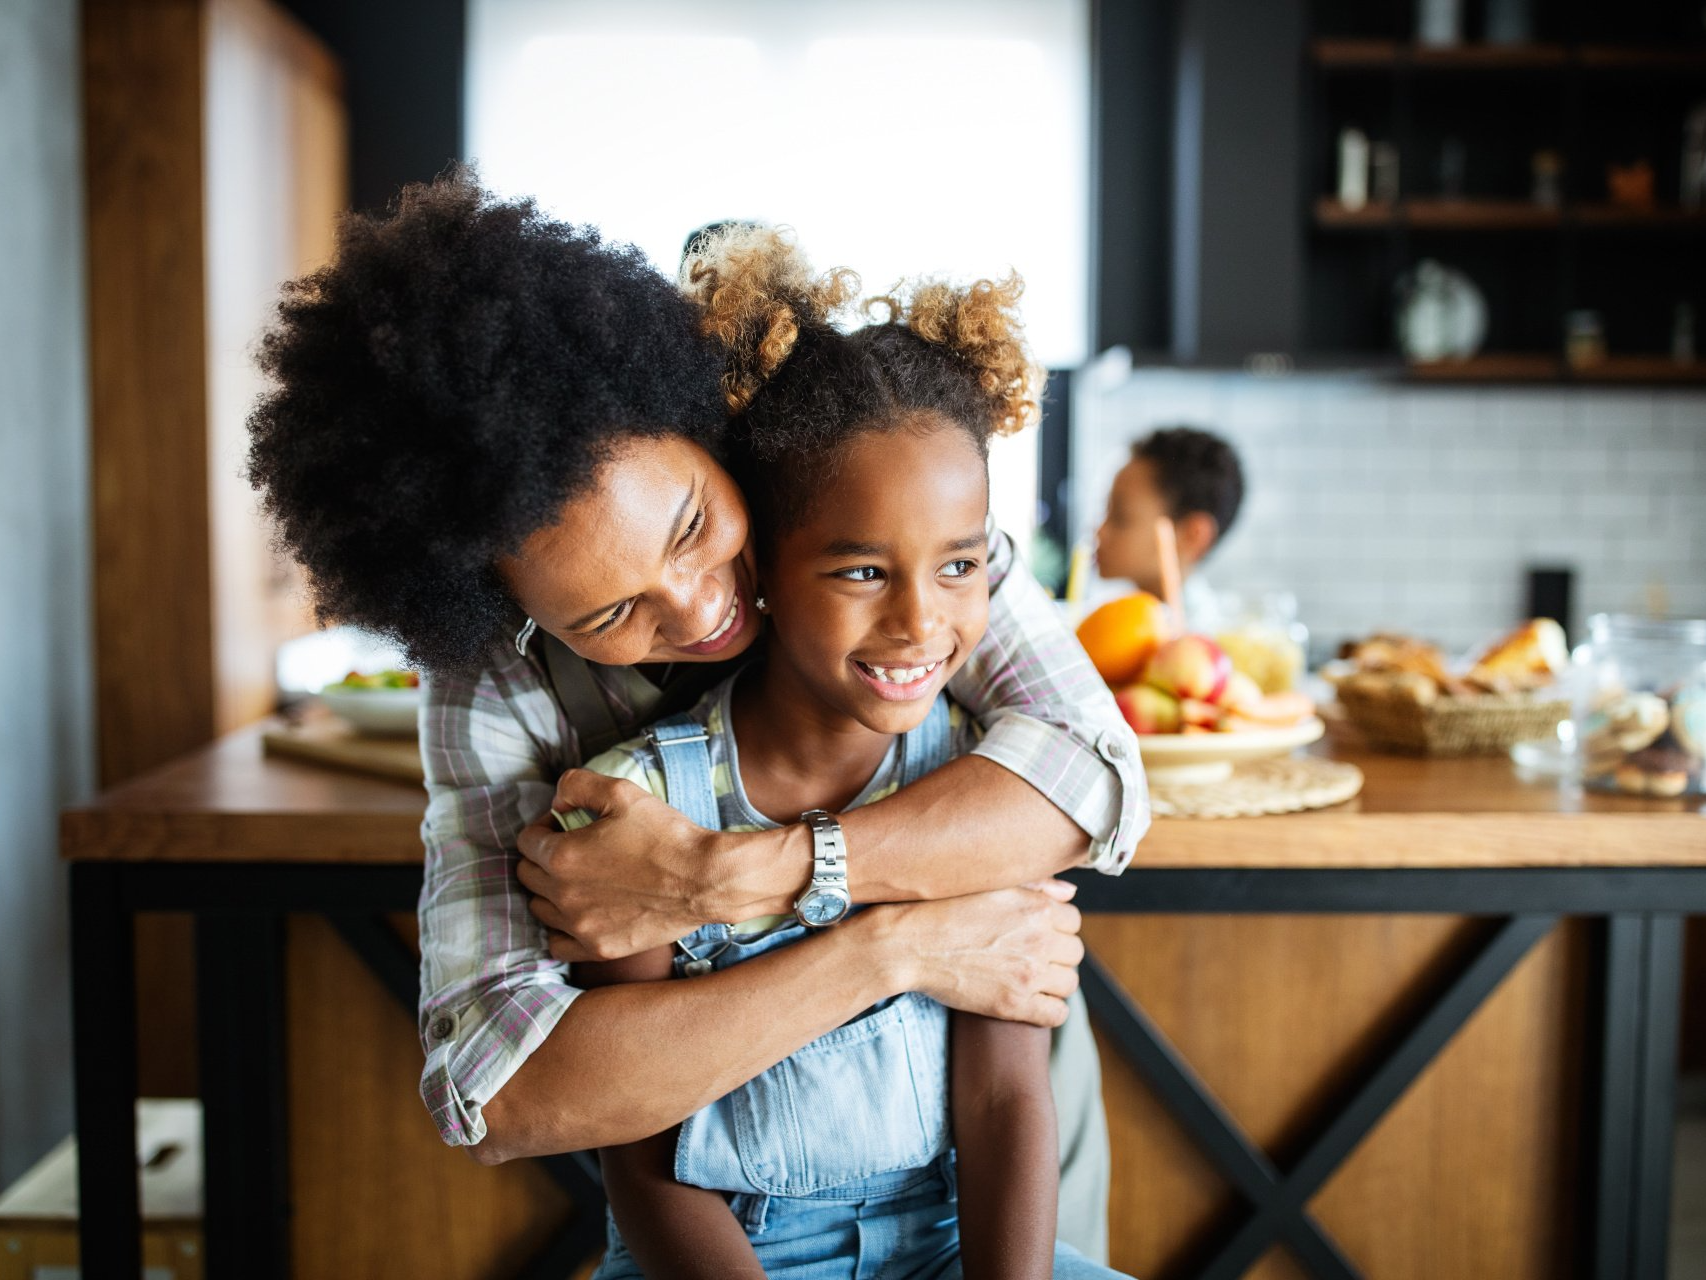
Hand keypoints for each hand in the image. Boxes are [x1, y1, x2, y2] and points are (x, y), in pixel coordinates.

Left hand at [516, 768, 723, 962]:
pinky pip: (557, 944)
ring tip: (578, 879)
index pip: (527, 841)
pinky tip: (579, 913)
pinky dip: (561, 928)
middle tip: (573, 849)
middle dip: (543, 858)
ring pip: (539, 908)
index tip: (566, 825)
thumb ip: (577, 785)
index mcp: (563, 856)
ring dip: (549, 891)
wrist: (704, 879)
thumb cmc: (665, 834)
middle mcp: (563, 895)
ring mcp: (580, 926)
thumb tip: (556, 801)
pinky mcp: (599, 948)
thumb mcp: (622, 792)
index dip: (544, 827)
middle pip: (528, 875)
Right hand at [869, 881, 1083, 1026]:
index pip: (1074, 920)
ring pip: (1069, 983)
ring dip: (1054, 981)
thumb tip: (1071, 894)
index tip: (1038, 932)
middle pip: (1075, 953)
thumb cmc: (942, 908)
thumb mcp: (990, 885)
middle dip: (1057, 954)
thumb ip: (1037, 885)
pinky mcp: (1014, 1004)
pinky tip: (1030, 1001)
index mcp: (1037, 907)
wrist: (907, 943)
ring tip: (1029, 978)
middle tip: (1032, 956)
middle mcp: (1040, 939)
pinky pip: (1057, 1013)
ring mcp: (1029, 974)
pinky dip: (1048, 1009)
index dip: (1056, 927)